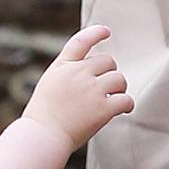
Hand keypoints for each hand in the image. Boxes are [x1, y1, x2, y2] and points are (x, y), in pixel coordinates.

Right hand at [23, 24, 134, 152]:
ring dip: (119, 88)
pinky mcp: (102, 108)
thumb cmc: (42, 117)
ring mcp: (91, 90)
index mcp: (62, 66)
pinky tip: (123, 109)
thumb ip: (67, 74)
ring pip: (119, 78)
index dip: (95, 33)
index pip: (81, 41)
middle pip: (107, 61)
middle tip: (107, 87)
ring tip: (114, 98)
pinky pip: (125, 99)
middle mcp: (77, 73)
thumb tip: (90, 70)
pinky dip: (127, 104)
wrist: (41, 136)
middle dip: (109, 72)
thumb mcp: (48, 85)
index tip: (106, 31)